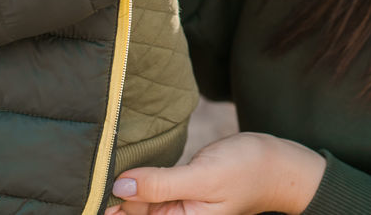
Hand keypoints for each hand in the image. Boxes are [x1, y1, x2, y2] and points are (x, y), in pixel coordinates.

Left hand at [102, 131, 325, 214]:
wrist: (277, 163)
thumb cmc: (246, 170)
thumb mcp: (202, 177)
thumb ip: (161, 184)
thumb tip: (120, 187)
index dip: (111, 202)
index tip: (93, 183)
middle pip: (131, 209)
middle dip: (115, 192)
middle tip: (98, 167)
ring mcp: (176, 205)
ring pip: (138, 197)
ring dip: (125, 182)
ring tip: (109, 161)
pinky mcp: (179, 190)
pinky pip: (151, 186)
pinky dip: (139, 177)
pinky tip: (126, 165)